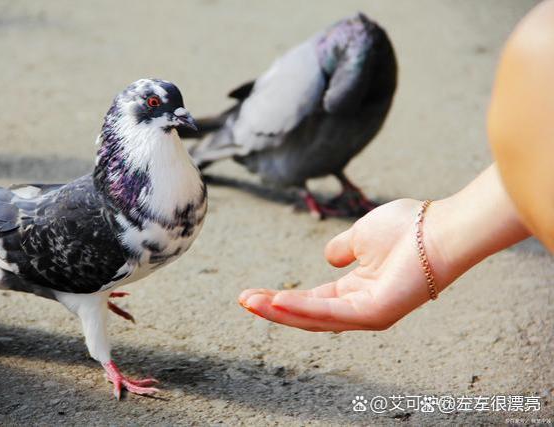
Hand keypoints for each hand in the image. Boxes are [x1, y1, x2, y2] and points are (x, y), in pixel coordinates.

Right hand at [239, 199, 438, 331]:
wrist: (439, 229)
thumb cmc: (407, 229)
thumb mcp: (361, 235)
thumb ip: (342, 249)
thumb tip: (328, 257)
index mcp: (355, 289)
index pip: (311, 300)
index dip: (281, 297)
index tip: (252, 292)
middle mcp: (359, 307)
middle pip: (307, 315)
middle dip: (273, 309)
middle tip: (243, 301)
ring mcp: (367, 314)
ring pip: (314, 319)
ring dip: (280, 312)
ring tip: (250, 302)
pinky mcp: (374, 313)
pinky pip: (330, 313)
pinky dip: (302, 308)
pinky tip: (276, 302)